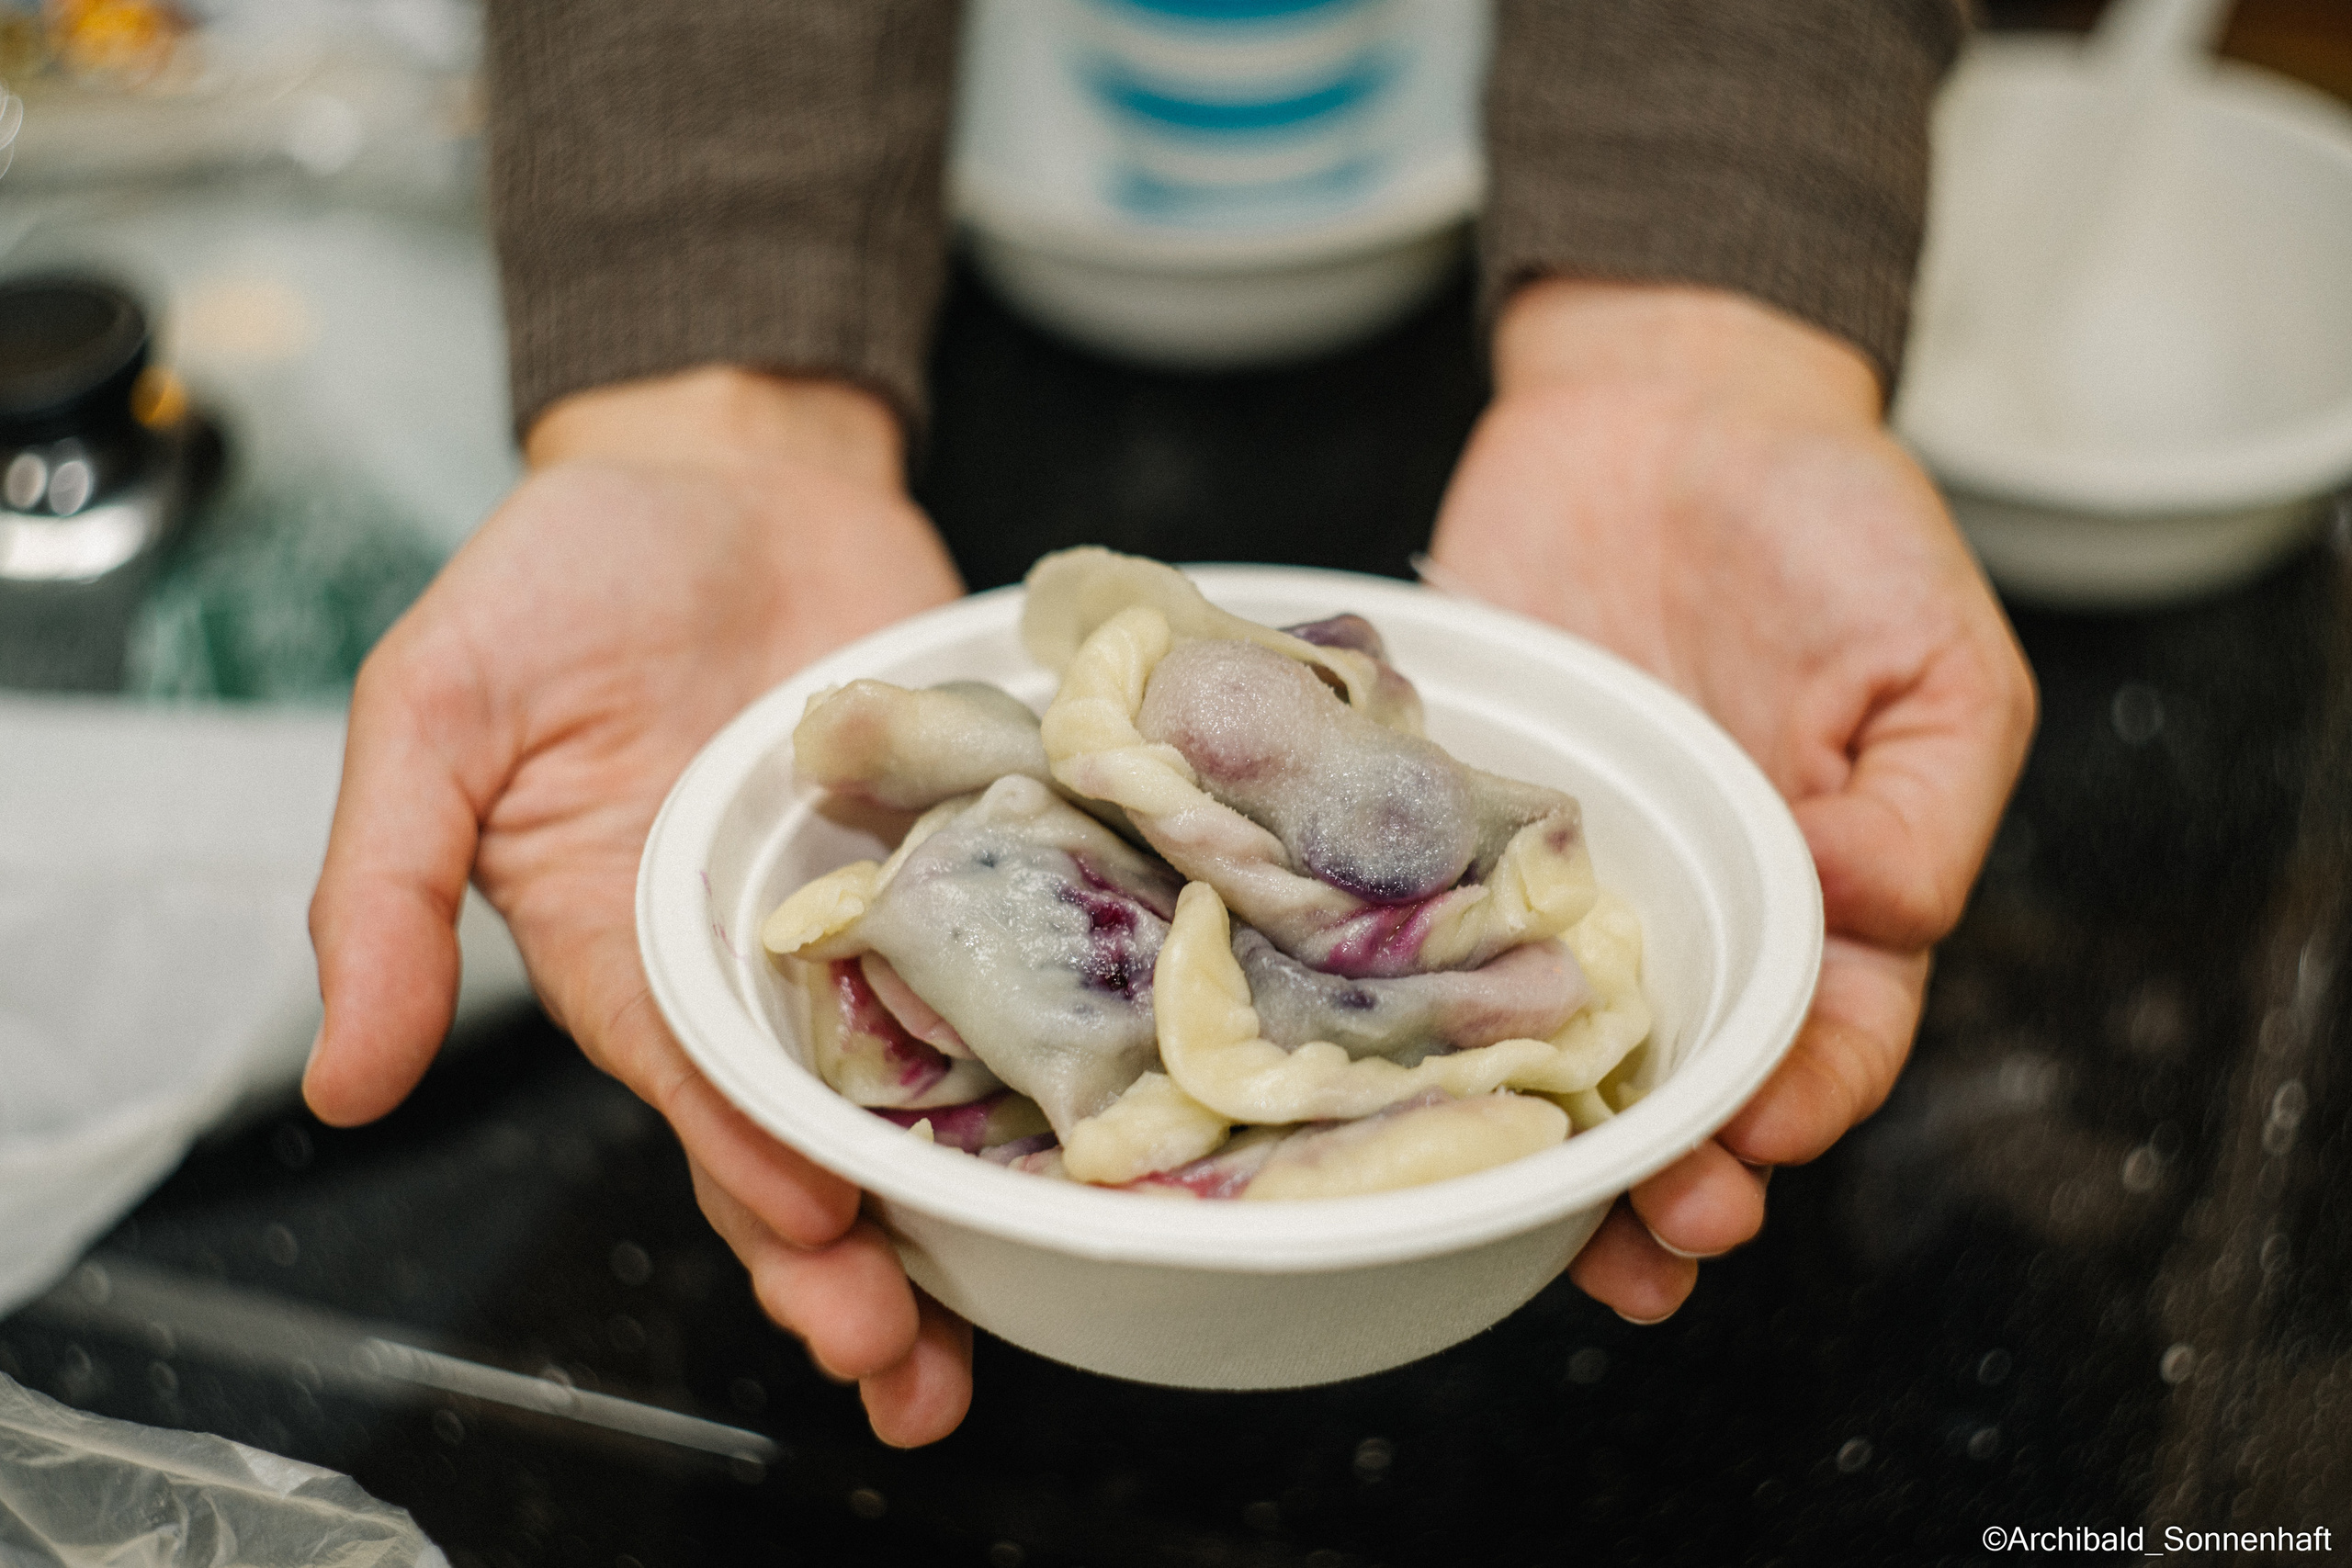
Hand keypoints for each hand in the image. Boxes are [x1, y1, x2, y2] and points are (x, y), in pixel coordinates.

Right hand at [304, 367, 973, 1441]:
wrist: (731, 466)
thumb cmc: (569, 576)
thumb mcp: (436, 706)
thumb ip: (384, 883)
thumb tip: (343, 1082)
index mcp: (637, 960)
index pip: (695, 1102)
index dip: (749, 1177)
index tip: (817, 1241)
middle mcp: (768, 964)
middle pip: (817, 1142)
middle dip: (864, 1258)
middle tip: (919, 1369)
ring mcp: (890, 912)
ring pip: (934, 1085)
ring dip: (971, 1195)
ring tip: (1027, 1298)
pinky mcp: (987, 844)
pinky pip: (1037, 946)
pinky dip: (1078, 1025)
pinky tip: (1134, 1105)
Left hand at [1430, 280, 2036, 1319]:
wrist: (1656, 404)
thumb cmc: (1819, 513)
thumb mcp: (1927, 638)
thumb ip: (1928, 790)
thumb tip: (1877, 911)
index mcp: (1827, 889)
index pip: (1831, 1039)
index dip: (1800, 1103)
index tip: (1755, 1140)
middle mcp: (1692, 908)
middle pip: (1685, 1082)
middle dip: (1668, 1173)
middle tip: (1643, 1233)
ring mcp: (1566, 879)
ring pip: (1554, 1048)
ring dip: (1545, 1144)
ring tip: (1525, 1218)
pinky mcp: (1454, 830)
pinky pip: (1436, 938)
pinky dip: (1418, 1013)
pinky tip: (1391, 1074)